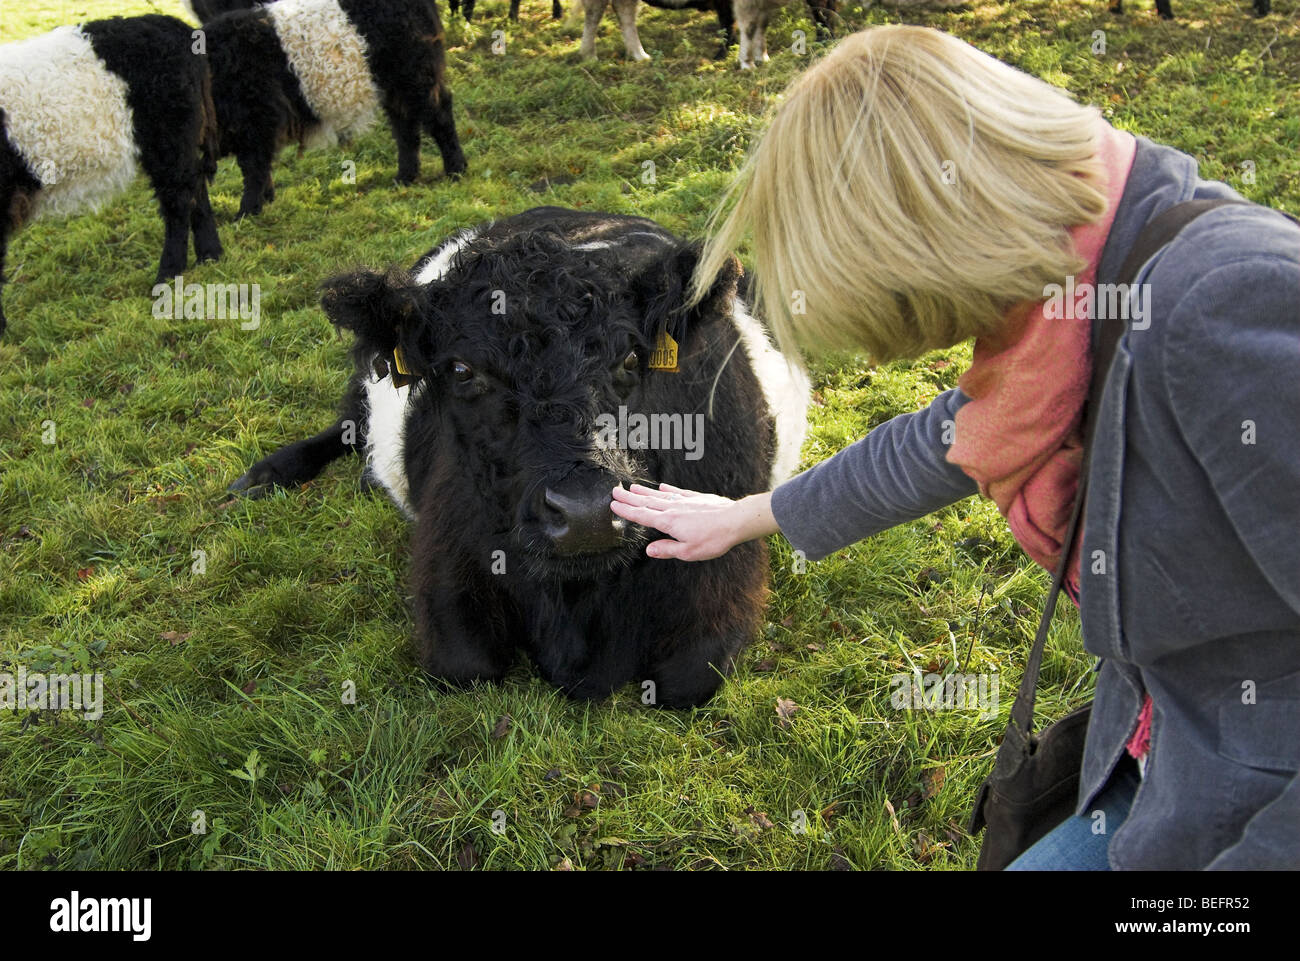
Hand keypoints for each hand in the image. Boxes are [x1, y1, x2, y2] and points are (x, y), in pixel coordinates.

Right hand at [609, 483, 776, 560]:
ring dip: (644, 492)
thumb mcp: (689, 551)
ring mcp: (685, 502)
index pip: (642, 516)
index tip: (613, 505)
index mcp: (669, 522)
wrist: (736, 520)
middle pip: (647, 502)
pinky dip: (668, 490)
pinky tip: (662, 488)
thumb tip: (649, 550)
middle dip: (630, 498)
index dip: (627, 511)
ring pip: (659, 496)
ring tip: (632, 487)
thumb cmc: (714, 539)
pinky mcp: (697, 498)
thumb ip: (667, 549)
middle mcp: (674, 509)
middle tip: (615, 491)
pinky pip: (677, 493)